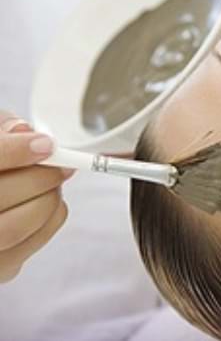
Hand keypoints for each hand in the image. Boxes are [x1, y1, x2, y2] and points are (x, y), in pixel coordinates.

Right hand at [0, 111, 71, 282]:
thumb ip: (0, 132)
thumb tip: (24, 131)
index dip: (17, 151)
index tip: (46, 144)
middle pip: (1, 195)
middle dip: (42, 177)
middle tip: (60, 165)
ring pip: (17, 226)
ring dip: (49, 199)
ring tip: (53, 183)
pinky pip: (31, 244)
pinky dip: (51, 219)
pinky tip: (46, 204)